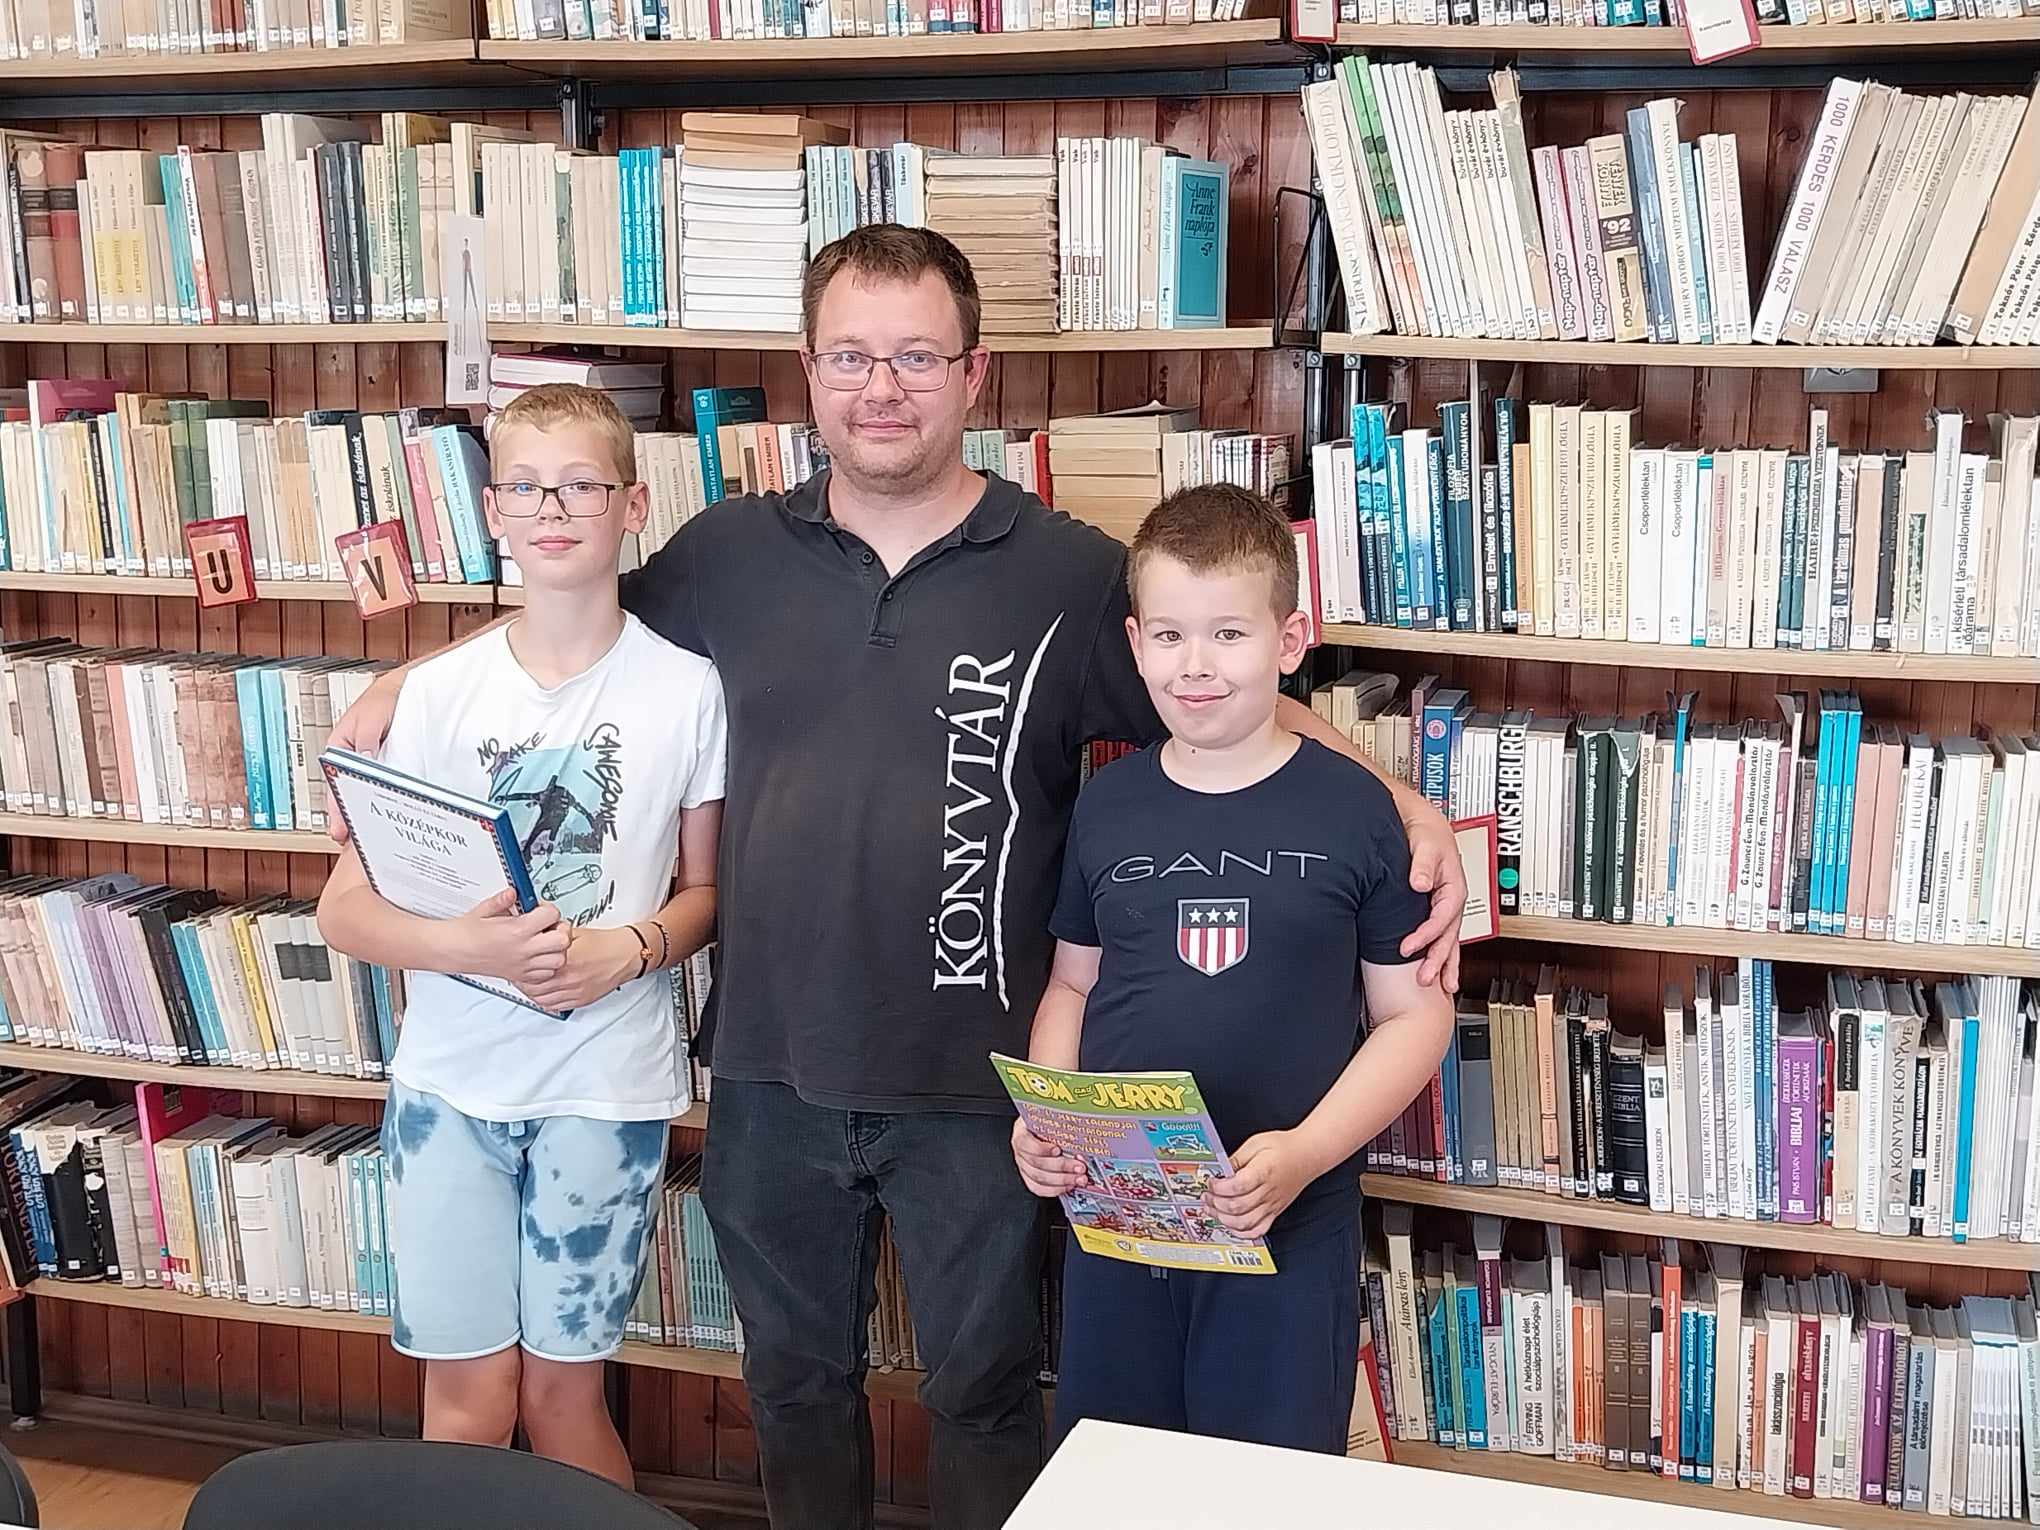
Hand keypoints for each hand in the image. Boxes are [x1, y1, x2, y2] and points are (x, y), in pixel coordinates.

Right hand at [325, 671, 404, 844]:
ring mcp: (371, 765)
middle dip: (350, 818)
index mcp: (340, 748)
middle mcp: (354, 760)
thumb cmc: (384, 698)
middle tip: (352, 842)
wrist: (406, 689)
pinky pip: (386, 787)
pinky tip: (393, 818)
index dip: (337, 808)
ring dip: (369, 813)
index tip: (340, 827)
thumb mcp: (371, 715)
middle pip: (349, 794)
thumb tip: (364, 762)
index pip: (334, 783)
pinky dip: (387, 802)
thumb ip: (366, 739)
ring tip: (371, 839)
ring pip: (366, 794)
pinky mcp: (389, 766)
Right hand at [453, 890, 568, 987]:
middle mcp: (524, 949)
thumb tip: (515, 892)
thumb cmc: (465, 932)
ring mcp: (523, 965)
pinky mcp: (520, 976)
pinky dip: (547, 966)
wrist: (452, 951)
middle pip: (563, 940)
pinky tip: (536, 956)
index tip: (540, 909)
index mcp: (517, 930)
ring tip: (543, 941)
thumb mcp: (485, 908)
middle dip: (559, 930)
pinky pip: (547, 974)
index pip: (552, 915)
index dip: (548, 909)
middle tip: (548, 926)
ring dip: (556, 949)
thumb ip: (504, 899)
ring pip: (559, 960)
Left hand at [516, 924, 644, 1013]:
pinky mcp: (580, 1000)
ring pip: (541, 999)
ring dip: (531, 992)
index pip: (531, 969)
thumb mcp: (575, 932)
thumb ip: (554, 932)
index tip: (516, 962)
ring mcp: (574, 992)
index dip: (520, 967)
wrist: (627, 955)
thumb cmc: (606, 943)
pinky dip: (544, 1001)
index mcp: (565, 959)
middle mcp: (568, 978)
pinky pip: (554, 1006)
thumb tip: (536, 927)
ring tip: (527, 984)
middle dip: (522, 981)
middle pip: (533, 986)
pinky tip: (542, 993)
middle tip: (517, 974)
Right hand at [1011, 1117, 1086, 1198]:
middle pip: (1036, 1163)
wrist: (1042, 1127)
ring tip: (1079, 1178)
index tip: (1058, 1149)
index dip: (1042, 1148)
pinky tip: (1068, 1186)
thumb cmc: (1047, 1121)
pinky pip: (1039, 1188)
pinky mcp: (1029, 1178)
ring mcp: (1024, 1165)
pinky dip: (1055, 1189)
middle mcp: (1021, 1150)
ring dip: (1062, 1180)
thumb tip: (1081, 1131)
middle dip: (1061, 1167)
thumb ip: (1061, 1124)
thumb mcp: (1051, 1117)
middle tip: (1079, 1167)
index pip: (1026, 1143)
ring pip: (1039, 1178)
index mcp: (1022, 1132)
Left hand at [1205, 1130, 1323, 1240]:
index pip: (1237, 1186)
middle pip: (1237, 1206)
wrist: (1308, 1155)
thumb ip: (1236, 1159)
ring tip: (1213, 1210)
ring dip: (1224, 1219)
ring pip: (1245, 1223)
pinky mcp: (1275, 1212)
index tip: (1211, 1181)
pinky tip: (1230, 1225)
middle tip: (1207, 1195)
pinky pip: (1258, 1230)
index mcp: (1264, 1171)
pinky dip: (1242, 1232)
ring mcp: (1272, 1205)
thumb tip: (1218, 1170)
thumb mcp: (1256, 1143)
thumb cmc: (1284, 1147)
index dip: (1219, 1186)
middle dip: (1216, 1203)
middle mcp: (1269, 1192)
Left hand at [1395, 790, 1465, 992]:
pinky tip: (1440, 972)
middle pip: (1449, 936)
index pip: (1442, 918)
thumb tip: (1420, 883)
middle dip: (1438, 959)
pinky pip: (1443, 936)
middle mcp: (1453, 901)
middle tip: (1424, 979)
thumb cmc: (1427, 835)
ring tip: (1441, 986)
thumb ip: (1422, 864)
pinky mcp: (1438, 910)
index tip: (1407, 948)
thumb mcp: (1425, 845)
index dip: (1425, 935)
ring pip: (1450, 940)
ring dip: (1445, 963)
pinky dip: (1443, 955)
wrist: (1427, 827)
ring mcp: (1447, 908)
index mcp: (1454, 888)